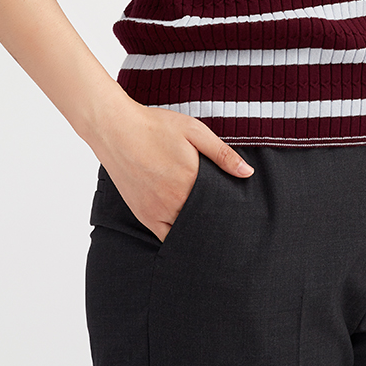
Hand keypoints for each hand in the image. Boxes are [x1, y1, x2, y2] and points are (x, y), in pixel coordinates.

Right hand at [95, 99, 253, 242]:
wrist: (116, 130)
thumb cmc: (156, 127)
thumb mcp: (194, 131)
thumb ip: (222, 154)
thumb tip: (248, 173)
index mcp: (191, 180)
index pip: (220, 206)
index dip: (231, 210)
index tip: (240, 213)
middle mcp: (175, 201)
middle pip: (205, 221)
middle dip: (217, 222)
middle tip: (229, 225)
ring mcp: (158, 212)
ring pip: (187, 232)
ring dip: (199, 231)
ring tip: (211, 228)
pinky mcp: (144, 216)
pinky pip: (166, 237)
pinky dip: (179, 237)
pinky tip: (187, 233)